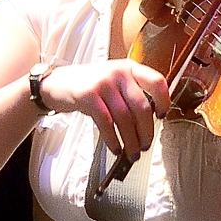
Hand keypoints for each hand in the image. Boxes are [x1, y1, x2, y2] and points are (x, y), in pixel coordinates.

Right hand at [38, 59, 171, 161]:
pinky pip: (106, 123)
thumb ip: (131, 92)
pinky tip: (115, 148)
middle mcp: (118, 73)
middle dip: (146, 132)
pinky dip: (113, 140)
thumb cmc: (88, 85)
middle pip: (141, 107)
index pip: (156, 81)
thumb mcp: (113, 80)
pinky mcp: (88, 96)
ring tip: (132, 152)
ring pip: (125, 118)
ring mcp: (102, 83)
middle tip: (146, 145)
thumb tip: (150, 121)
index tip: (162, 117)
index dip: (164, 101)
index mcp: (129, 67)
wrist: (56, 83)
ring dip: (131, 140)